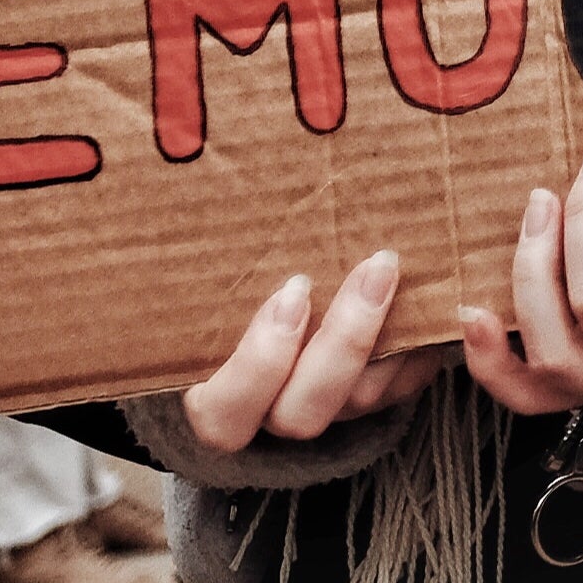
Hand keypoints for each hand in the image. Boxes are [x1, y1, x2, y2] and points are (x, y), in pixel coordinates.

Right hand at [180, 251, 451, 451]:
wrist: (276, 303)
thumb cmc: (222, 287)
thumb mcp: (207, 275)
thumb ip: (194, 251)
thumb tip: (151, 168)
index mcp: (217, 395)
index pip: (223, 415)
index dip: (258, 366)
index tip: (291, 292)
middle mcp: (272, 412)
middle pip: (303, 414)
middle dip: (344, 342)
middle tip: (372, 268)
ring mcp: (325, 407)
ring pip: (359, 402)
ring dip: (385, 335)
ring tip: (396, 265)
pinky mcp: (372, 397)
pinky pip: (402, 387)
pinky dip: (420, 345)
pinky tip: (431, 296)